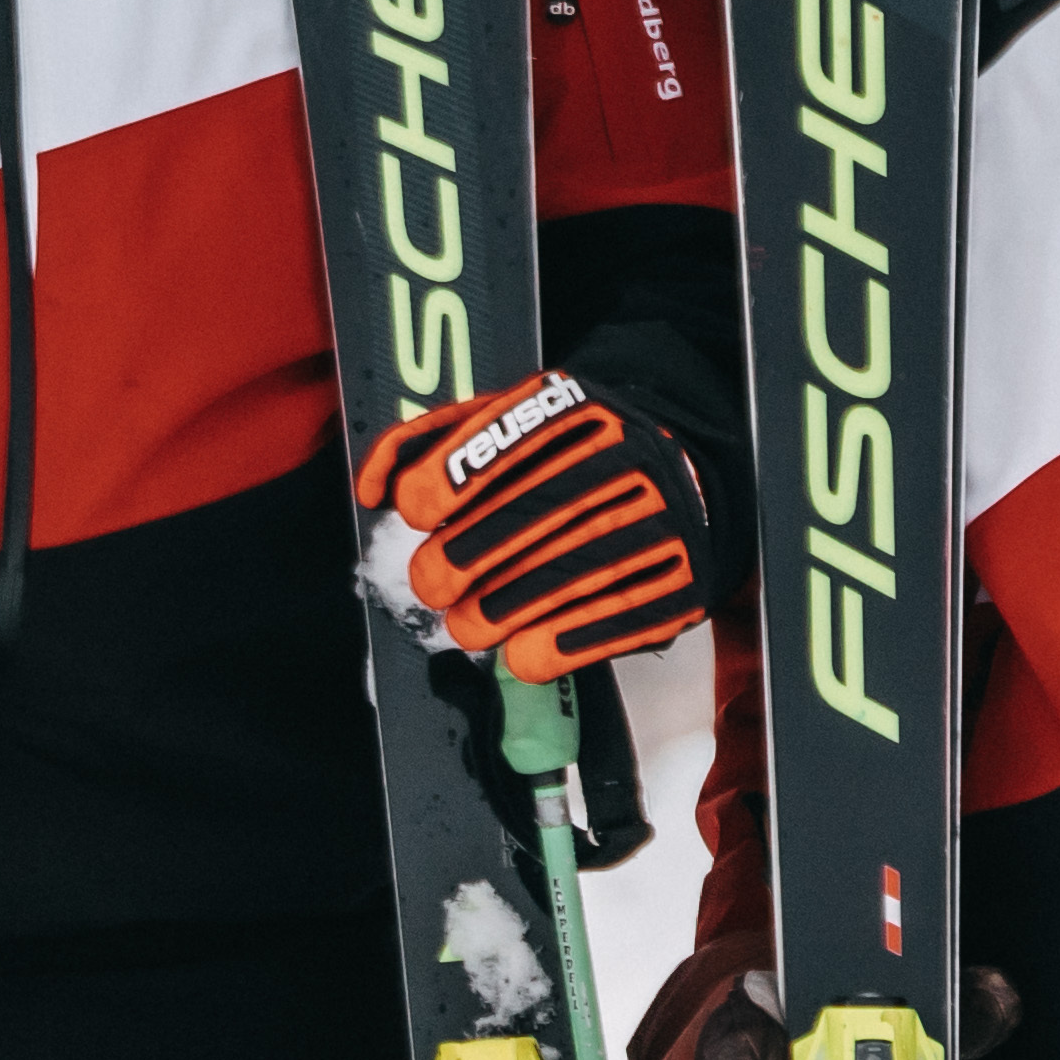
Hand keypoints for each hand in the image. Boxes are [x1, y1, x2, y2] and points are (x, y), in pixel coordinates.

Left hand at [353, 371, 710, 685]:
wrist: (686, 477)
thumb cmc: (571, 455)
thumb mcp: (506, 422)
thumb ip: (428, 442)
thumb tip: (373, 489)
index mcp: (575, 409)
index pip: (495, 446)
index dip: (441, 486)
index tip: (420, 514)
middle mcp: (624, 457)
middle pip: (525, 519)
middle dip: (457, 561)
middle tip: (432, 583)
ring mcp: (661, 520)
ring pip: (560, 578)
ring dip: (494, 615)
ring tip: (469, 623)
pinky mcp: (683, 581)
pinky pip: (606, 626)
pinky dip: (551, 648)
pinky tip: (521, 651)